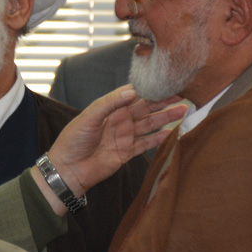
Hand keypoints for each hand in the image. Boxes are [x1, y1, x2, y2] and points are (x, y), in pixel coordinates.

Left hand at [43, 86, 187, 206]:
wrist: (68, 170)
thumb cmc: (73, 140)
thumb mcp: (89, 117)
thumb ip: (110, 103)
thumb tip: (133, 91)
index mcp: (110, 108)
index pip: (134, 94)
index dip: (149, 88)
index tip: (165, 81)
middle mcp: (120, 120)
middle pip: (146, 108)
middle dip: (163, 101)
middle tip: (182, 94)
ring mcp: (125, 136)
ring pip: (150, 124)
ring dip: (166, 118)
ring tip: (183, 110)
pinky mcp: (127, 152)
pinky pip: (146, 144)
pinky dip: (159, 139)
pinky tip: (172, 132)